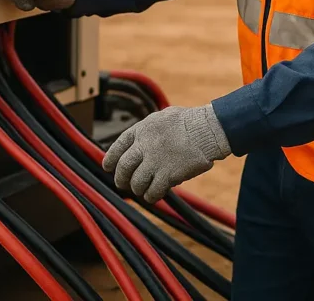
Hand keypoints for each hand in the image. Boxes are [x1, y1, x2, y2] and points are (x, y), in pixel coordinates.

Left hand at [102, 104, 231, 203]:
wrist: (206, 130)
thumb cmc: (189, 121)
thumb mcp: (163, 117)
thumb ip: (149, 129)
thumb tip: (142, 140)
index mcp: (142, 129)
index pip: (118, 146)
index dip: (111, 158)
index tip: (108, 166)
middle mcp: (144, 146)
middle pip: (123, 168)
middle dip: (121, 179)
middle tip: (123, 184)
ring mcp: (154, 161)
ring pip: (136, 183)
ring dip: (138, 189)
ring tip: (143, 190)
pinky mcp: (167, 175)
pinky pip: (152, 192)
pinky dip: (151, 196)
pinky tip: (155, 194)